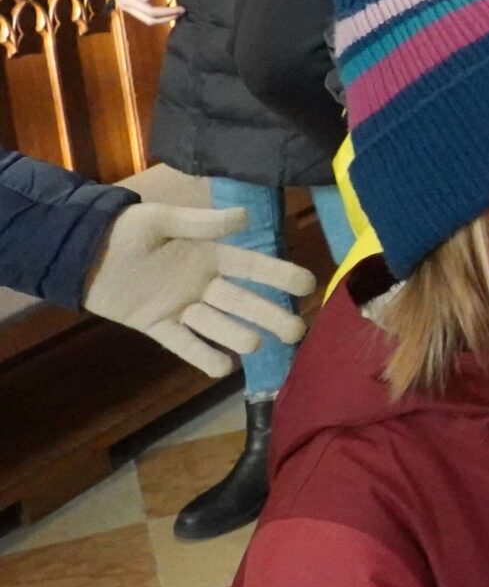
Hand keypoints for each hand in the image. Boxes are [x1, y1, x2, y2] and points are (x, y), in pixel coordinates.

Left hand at [83, 202, 314, 376]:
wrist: (81, 252)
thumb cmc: (124, 230)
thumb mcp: (160, 219)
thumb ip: (201, 222)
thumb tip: (246, 218)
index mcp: (209, 256)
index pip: (253, 267)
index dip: (280, 275)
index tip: (309, 286)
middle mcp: (203, 285)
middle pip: (244, 303)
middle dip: (271, 316)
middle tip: (296, 331)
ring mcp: (182, 308)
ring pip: (218, 325)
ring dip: (237, 336)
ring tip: (254, 344)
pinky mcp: (158, 326)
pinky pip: (184, 344)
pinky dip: (203, 357)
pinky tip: (224, 368)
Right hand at [101, 0, 182, 25]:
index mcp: (127, 0)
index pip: (150, 12)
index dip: (167, 13)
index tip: (180, 9)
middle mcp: (126, 7)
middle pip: (149, 20)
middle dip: (166, 18)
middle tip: (182, 12)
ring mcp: (127, 6)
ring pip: (147, 19)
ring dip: (162, 18)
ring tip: (176, 13)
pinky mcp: (130, 3)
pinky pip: (145, 13)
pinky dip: (157, 14)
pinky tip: (166, 10)